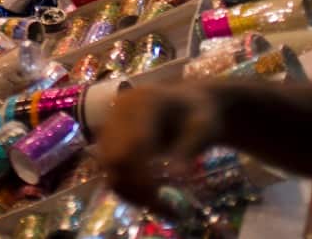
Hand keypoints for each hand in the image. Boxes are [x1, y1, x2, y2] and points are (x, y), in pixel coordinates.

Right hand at [96, 84, 222, 207]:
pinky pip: (110, 172)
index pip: (133, 144)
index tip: (170, 199)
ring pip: (109, 170)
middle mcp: (118, 112)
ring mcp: (109, 126)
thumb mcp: (204, 126)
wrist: (186, 101)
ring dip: (133, 194)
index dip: (145, 175)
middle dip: (138, 190)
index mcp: (142, 102)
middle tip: (170, 210)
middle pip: (114, 159)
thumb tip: (179, 177)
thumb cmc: (199, 113)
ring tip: (165, 208)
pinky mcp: (107, 142)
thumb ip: (190, 148)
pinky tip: (153, 199)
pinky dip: (129, 190)